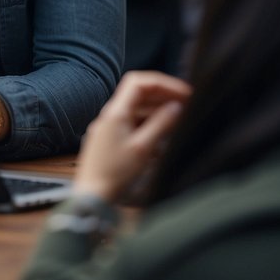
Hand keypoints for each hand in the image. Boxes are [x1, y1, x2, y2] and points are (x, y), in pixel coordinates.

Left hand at [73, 70, 191, 202]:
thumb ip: (161, 124)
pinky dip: (149, 124)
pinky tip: (163, 135)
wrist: (91, 196)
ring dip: (158, 111)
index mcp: (115, 112)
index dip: (163, 83)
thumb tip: (176, 106)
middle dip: (163, 96)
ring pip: (137, 110)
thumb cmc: (115, 174)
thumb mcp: (143, 148)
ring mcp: (109, 127)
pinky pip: (132, 124)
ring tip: (179, 120)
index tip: (184, 92)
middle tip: (187, 105)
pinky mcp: (110, 139)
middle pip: (138, 94)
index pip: (138, 82)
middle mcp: (110, 115)